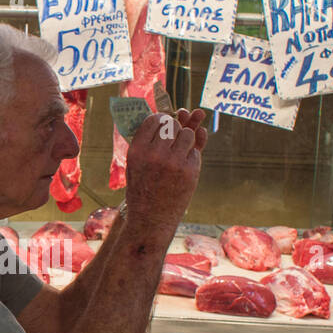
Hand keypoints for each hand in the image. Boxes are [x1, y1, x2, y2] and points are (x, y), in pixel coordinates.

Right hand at [123, 108, 205, 229]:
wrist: (151, 219)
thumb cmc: (143, 188)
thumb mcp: (137, 163)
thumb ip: (152, 139)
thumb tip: (179, 113)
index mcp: (137, 150)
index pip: (155, 120)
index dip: (162, 120)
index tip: (164, 126)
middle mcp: (155, 154)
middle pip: (173, 124)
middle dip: (175, 130)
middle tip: (171, 143)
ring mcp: (174, 162)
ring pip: (188, 134)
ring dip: (186, 140)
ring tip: (178, 153)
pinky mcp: (190, 171)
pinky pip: (195, 151)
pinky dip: (191, 157)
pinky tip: (181, 169)